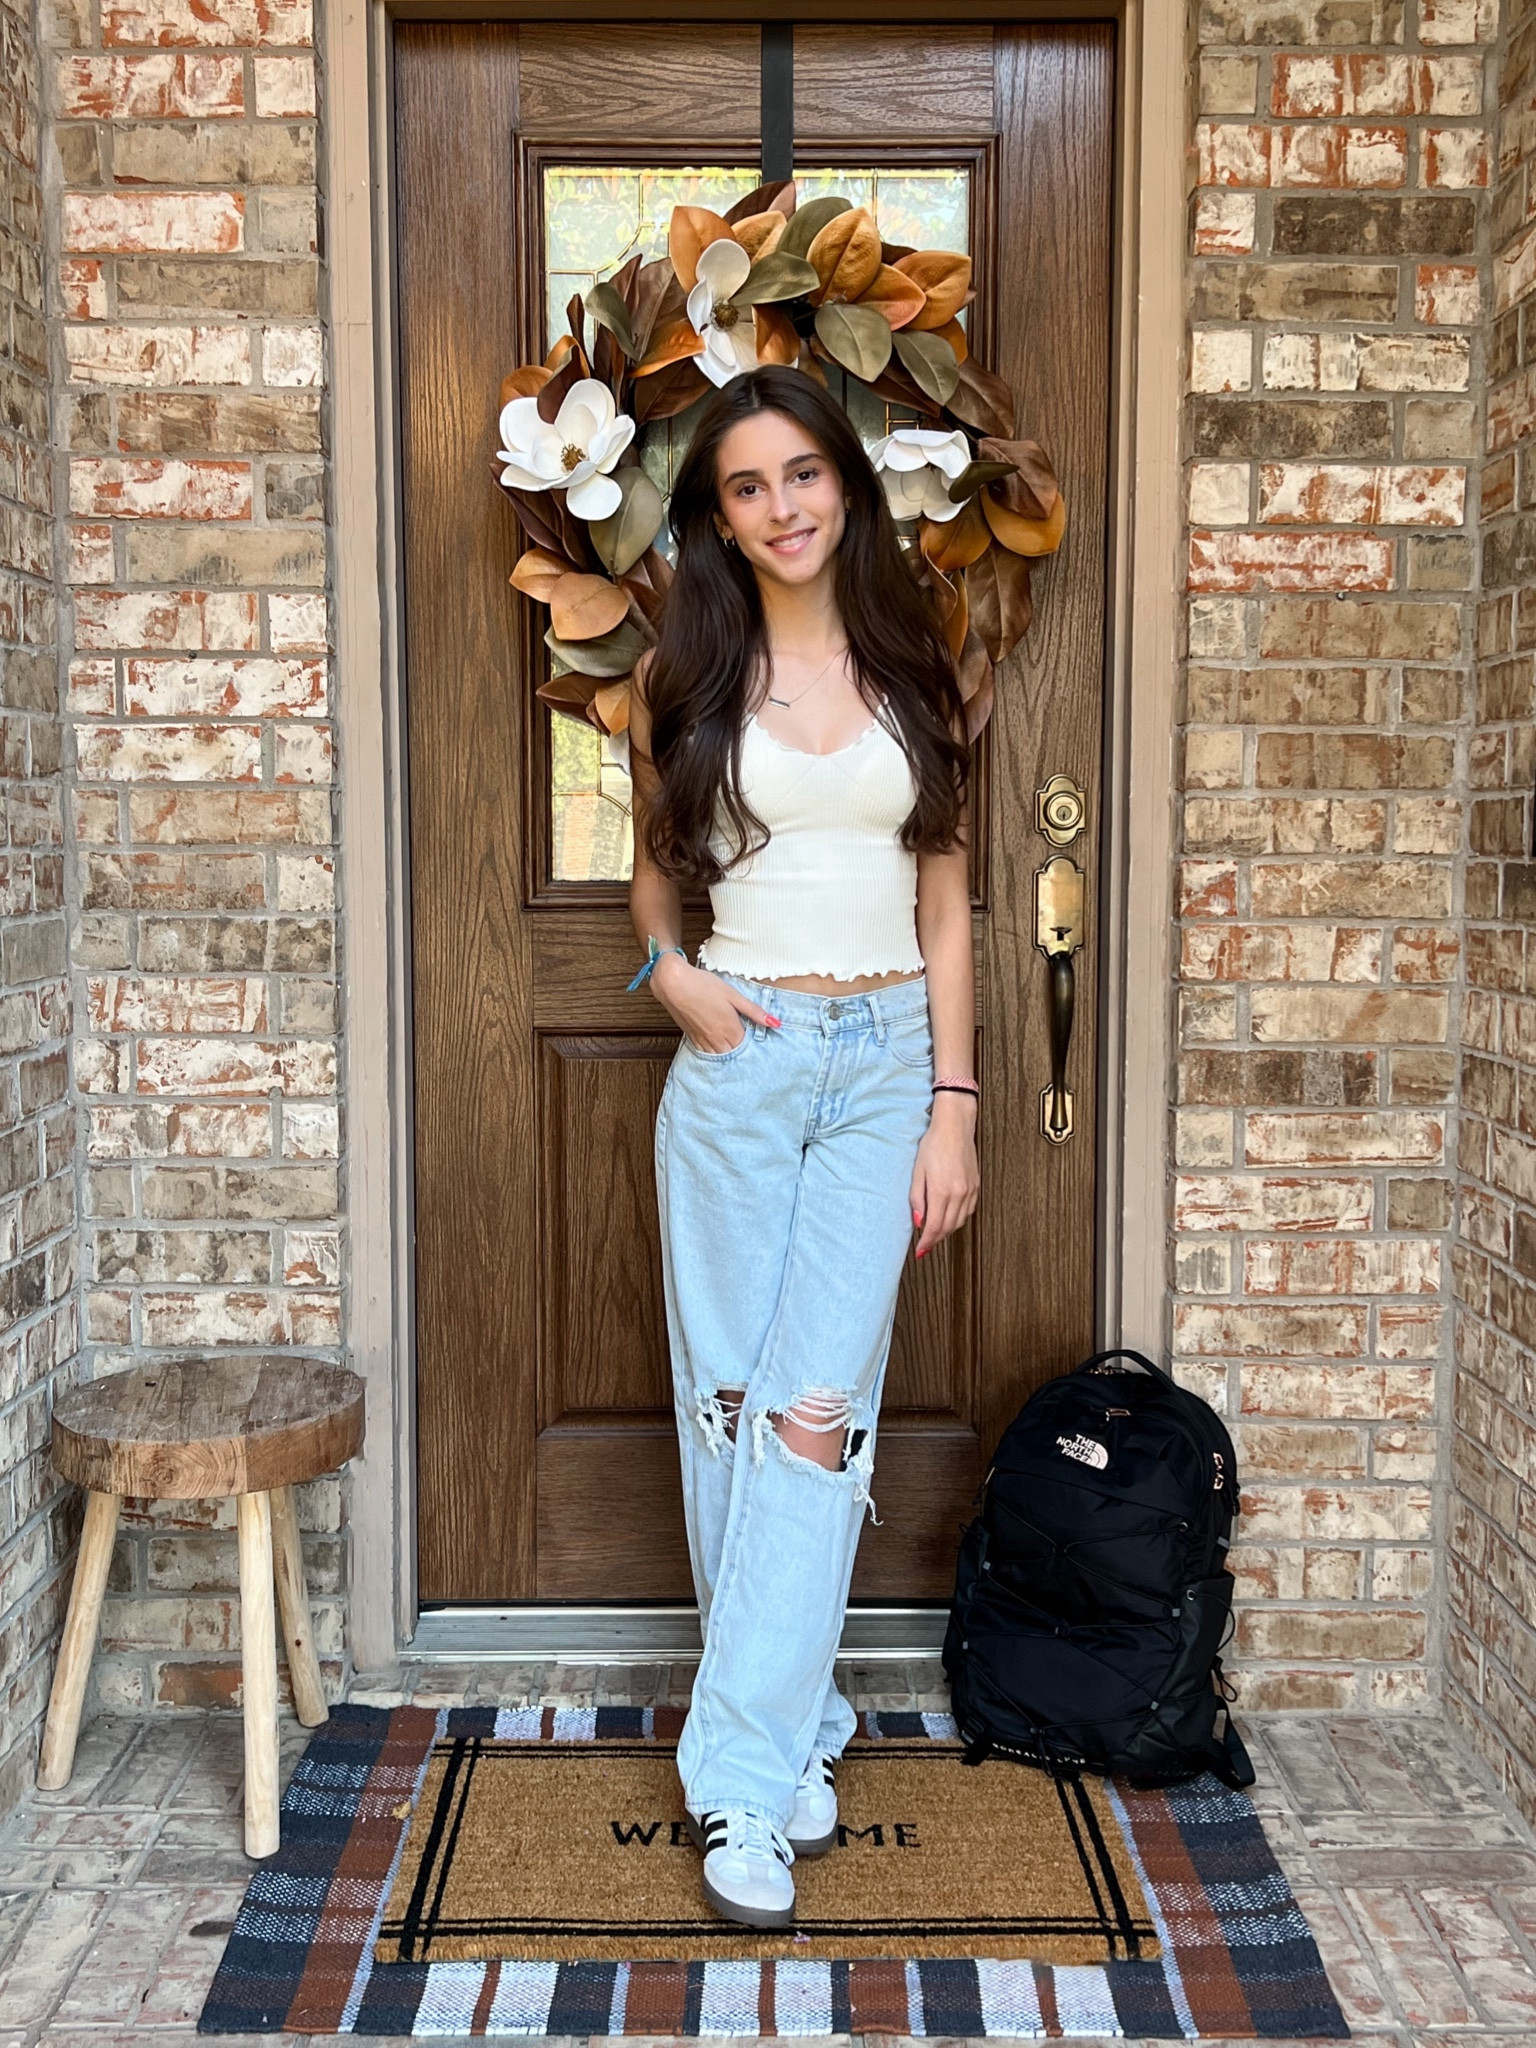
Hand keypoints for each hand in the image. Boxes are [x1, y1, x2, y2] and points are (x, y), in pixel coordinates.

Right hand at [651, 953, 779, 1054]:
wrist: (673, 983)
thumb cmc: (703, 986)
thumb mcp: (733, 995)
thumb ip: (754, 1011)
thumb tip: (775, 1023)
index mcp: (730, 1030)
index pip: (748, 1048)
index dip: (756, 1047)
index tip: (762, 1044)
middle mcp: (717, 1040)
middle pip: (735, 1055)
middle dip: (743, 1053)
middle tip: (751, 1049)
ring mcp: (703, 1041)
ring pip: (720, 1057)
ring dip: (729, 1055)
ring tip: (736, 1049)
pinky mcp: (692, 1038)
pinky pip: (707, 1053)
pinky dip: (715, 1053)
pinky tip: (719, 1046)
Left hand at [909, 1092, 978, 1258]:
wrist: (955, 1127)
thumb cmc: (933, 1144)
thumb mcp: (917, 1171)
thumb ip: (917, 1198)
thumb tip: (918, 1221)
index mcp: (942, 1191)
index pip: (935, 1227)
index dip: (927, 1242)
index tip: (920, 1251)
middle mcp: (959, 1194)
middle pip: (948, 1227)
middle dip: (936, 1240)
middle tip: (925, 1246)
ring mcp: (970, 1190)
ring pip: (960, 1221)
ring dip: (947, 1231)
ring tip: (935, 1233)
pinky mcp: (976, 1185)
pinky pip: (968, 1210)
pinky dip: (959, 1219)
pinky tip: (950, 1217)